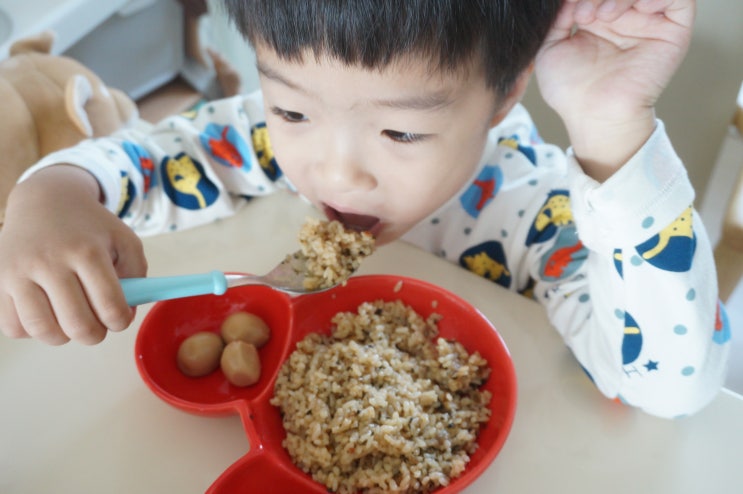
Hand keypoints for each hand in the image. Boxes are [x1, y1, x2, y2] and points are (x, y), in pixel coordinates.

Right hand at [0, 166, 146, 344]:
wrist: (44, 201)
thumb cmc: (90, 227)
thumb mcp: (125, 240)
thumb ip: (137, 275)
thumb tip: (124, 315)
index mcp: (87, 252)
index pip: (110, 306)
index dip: (120, 321)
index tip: (119, 318)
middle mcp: (50, 261)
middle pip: (77, 325)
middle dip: (95, 335)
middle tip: (96, 326)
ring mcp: (19, 271)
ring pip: (42, 330)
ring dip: (63, 337)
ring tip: (70, 323)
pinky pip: (13, 327)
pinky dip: (32, 331)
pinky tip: (45, 314)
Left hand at [535, 0, 694, 179]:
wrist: (592, 116)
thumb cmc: (570, 91)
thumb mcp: (550, 48)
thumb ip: (557, 17)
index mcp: (597, 16)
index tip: (571, 10)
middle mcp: (624, 15)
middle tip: (584, 14)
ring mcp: (649, 21)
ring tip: (603, 16)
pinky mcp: (674, 30)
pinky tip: (640, 8)